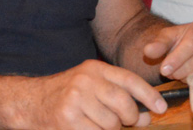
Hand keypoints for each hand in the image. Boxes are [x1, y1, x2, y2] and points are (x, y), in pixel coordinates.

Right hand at [21, 59, 163, 129]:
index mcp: (94, 69)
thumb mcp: (92, 87)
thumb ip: (118, 96)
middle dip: (131, 117)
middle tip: (128, 122)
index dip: (148, 95)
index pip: (129, 80)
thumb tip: (146, 116)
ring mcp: (75, 100)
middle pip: (123, 103)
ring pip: (112, 124)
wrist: (32, 102)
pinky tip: (89, 128)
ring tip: (100, 124)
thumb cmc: (68, 96)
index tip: (160, 108)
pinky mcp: (67, 120)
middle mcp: (85, 81)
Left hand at [142, 18, 192, 79]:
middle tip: (169, 74)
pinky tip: (190, 80)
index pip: (191, 44)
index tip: (163, 70)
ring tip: (178, 74)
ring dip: (188, 78)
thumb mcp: (167, 38)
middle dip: (180, 71)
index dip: (176, 59)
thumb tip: (148, 51)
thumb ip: (158, 44)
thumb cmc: (180, 40)